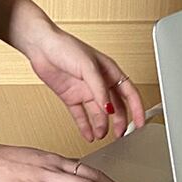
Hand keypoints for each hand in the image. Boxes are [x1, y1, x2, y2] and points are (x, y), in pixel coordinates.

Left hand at [24, 22, 146, 141]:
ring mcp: (84, 90)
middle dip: (119, 121)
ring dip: (101, 125)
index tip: (141, 123)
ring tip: (101, 135)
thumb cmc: (65, 47)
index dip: (137, 108)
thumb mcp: (88, 67)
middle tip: (120, 134)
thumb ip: (99, 89)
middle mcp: (99, 82)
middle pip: (115, 106)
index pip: (129, 93)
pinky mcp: (70, 96)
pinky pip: (80, 115)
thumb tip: (109, 108)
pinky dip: (84, 126)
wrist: (40, 46)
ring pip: (97, 113)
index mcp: (109, 72)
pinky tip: (88, 135)